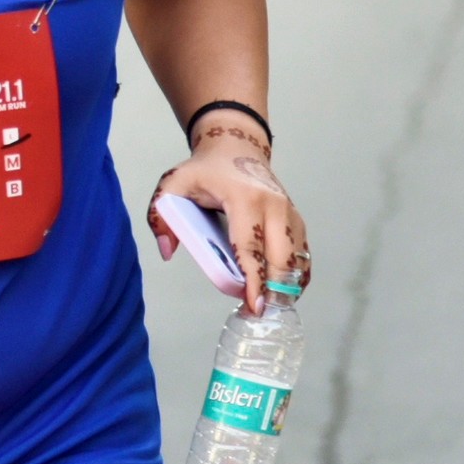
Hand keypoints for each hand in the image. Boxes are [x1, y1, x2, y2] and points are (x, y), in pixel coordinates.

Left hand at [150, 126, 308, 312]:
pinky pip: (303, 251)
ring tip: (274, 308)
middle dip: (276, 289)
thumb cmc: (206, 171)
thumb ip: (161, 214)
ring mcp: (289, 211)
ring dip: (289, 284)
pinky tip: (287, 291)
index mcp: (244, 198)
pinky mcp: (296, 218)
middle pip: (281, 256)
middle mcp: (274, 205)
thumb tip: (168, 250)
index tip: (255, 305)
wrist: (238, 149)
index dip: (255, 279)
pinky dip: (298, 273)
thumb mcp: (174, 184)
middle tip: (263, 315)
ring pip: (297, 256)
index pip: (251, 245)